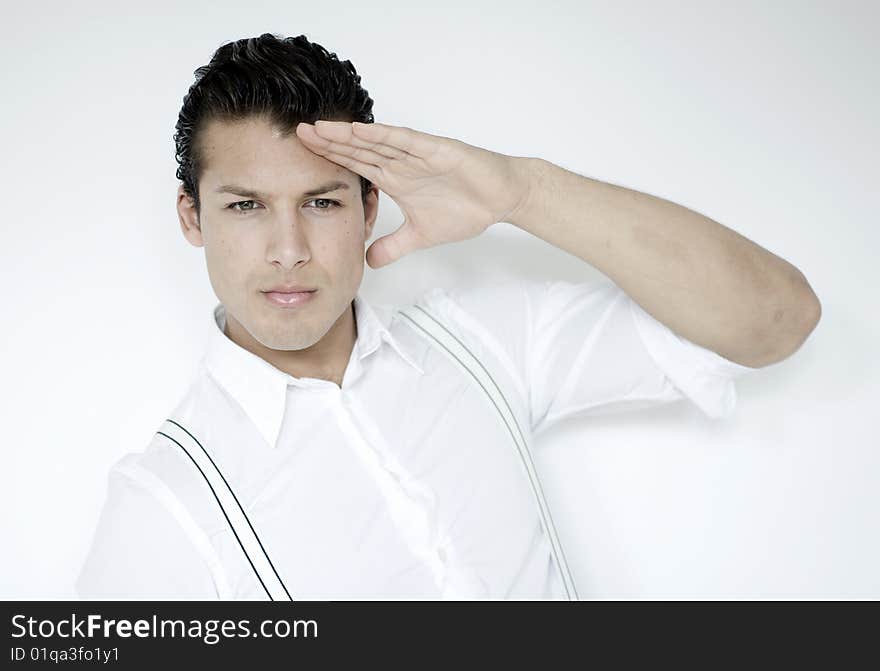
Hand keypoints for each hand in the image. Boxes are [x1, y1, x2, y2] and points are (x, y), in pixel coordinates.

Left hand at [295, 120, 529, 268]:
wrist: (500, 197)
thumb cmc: (466, 208)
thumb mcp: (420, 235)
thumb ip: (393, 246)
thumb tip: (369, 261)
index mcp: (395, 178)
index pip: (355, 166)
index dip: (329, 160)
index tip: (301, 157)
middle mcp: (401, 162)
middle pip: (358, 150)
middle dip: (329, 143)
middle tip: (297, 134)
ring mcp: (417, 155)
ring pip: (377, 142)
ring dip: (349, 135)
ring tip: (321, 129)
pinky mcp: (437, 151)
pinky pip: (407, 141)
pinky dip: (385, 136)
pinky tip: (362, 131)